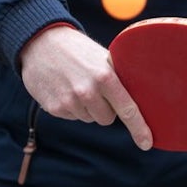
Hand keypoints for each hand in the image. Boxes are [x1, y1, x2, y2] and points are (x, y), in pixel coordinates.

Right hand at [19, 26, 152, 150]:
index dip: (139, 128)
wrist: (40, 42)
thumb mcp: (101, 57)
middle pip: (107, 119)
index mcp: (104, 77)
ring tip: (75, 84)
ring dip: (86, 107)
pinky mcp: (54, 108)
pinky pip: (72, 116)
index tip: (146, 143)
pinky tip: (63, 88)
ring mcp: (69, 102)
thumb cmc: (77, 49)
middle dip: (105, 108)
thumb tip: (139, 99)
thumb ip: (118, 78)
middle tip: (94, 88)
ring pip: (89, 118)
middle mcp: (87, 92)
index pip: (127, 109)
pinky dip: (71, 106)